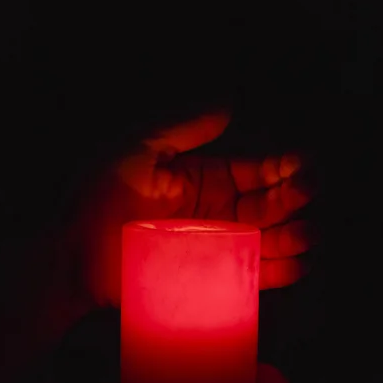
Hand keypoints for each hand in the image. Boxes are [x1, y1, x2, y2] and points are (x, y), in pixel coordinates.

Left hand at [79, 109, 316, 306]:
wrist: (75, 254)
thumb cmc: (102, 197)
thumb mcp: (139, 151)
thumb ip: (184, 129)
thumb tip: (229, 105)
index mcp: (204, 177)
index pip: (257, 169)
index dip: (284, 165)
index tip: (304, 163)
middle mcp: (216, 211)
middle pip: (269, 204)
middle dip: (294, 197)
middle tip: (308, 192)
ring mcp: (215, 246)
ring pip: (267, 239)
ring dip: (293, 235)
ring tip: (308, 232)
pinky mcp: (208, 278)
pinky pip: (250, 275)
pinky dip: (276, 272)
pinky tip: (298, 265)